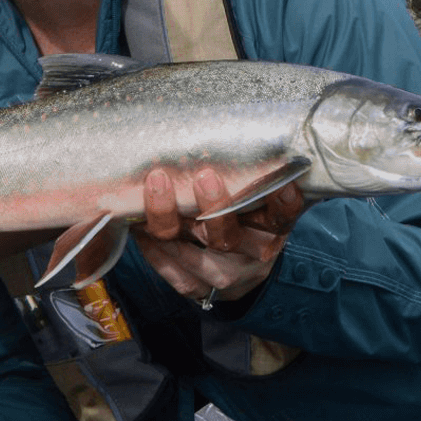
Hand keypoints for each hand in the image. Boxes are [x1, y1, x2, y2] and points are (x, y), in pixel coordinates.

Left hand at [134, 168, 301, 305]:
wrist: (241, 272)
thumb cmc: (246, 221)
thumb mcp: (257, 203)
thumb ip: (250, 178)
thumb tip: (236, 133)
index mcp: (271, 233)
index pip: (280, 219)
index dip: (283, 204)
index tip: (281, 184)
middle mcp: (247, 258)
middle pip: (227, 237)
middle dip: (213, 207)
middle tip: (203, 176)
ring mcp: (220, 277)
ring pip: (190, 254)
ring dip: (167, 218)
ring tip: (155, 185)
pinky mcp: (194, 288)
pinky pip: (169, 269)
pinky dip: (151, 245)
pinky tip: (138, 220)